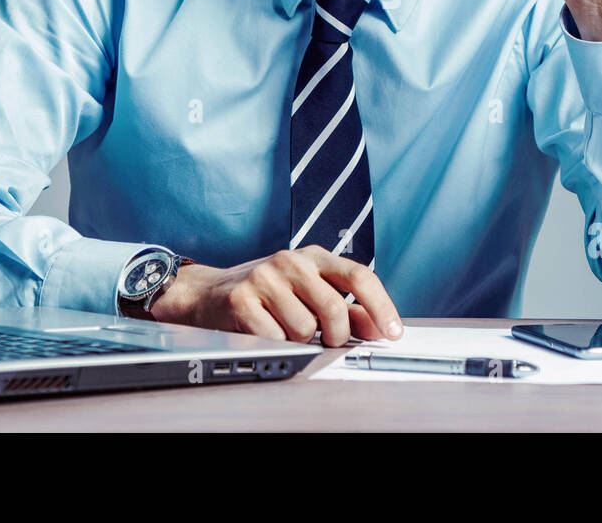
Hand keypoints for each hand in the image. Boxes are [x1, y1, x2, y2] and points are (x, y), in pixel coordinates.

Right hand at [148, 246, 403, 347]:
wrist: (208, 292)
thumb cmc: (265, 293)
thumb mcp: (308, 291)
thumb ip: (346, 307)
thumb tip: (378, 326)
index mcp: (314, 256)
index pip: (359, 276)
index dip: (381, 307)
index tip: (393, 333)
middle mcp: (291, 260)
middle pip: (335, 309)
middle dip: (337, 337)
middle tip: (328, 343)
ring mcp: (265, 277)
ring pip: (306, 329)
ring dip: (301, 342)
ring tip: (286, 331)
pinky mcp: (242, 298)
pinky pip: (275, 338)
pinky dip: (276, 346)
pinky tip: (266, 333)